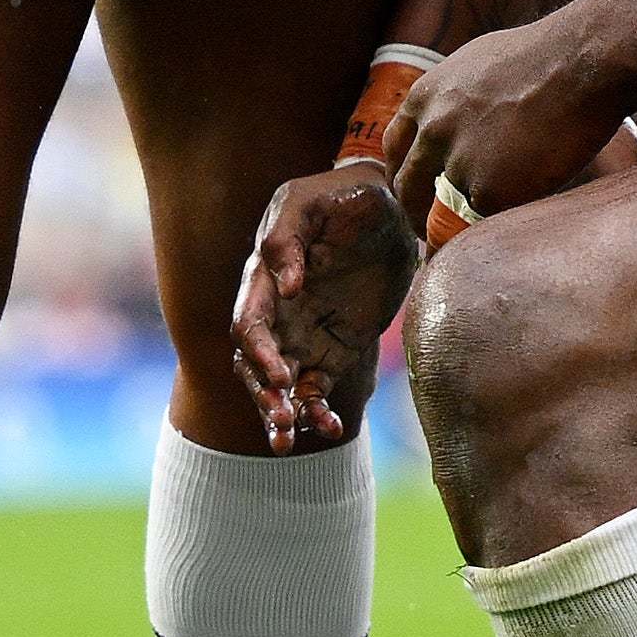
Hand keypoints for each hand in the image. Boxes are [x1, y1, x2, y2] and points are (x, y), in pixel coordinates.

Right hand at [235, 164, 419, 451]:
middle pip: (253, 365)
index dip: (258, 353)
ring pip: (278, 387)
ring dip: (279, 414)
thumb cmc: (344, 195)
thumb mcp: (313, 200)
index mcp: (265, 279)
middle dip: (262, 395)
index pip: (247, 324)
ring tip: (289, 441)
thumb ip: (289, 237)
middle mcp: (277, 313)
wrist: (389, 207)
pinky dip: (318, 414)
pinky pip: (314, 391)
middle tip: (282, 418)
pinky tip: (333, 429)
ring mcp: (302, 336)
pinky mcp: (330, 352)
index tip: (282, 374)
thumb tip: (284, 287)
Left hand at [390, 6, 633, 237]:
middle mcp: (432, 132)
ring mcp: (457, 163)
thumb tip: (454, 122)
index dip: (404, 175)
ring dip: (453, 230)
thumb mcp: (475, 66)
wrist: (580, 63)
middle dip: (417, 216)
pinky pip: (483, 221)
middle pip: (408, 190)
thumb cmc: (544, 57)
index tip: (414, 194)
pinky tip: (512, 222)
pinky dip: (496, 225)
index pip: (395, 150)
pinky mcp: (488, 191)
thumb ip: (454, 99)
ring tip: (474, 240)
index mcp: (425, 98)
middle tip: (431, 232)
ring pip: (443, 213)